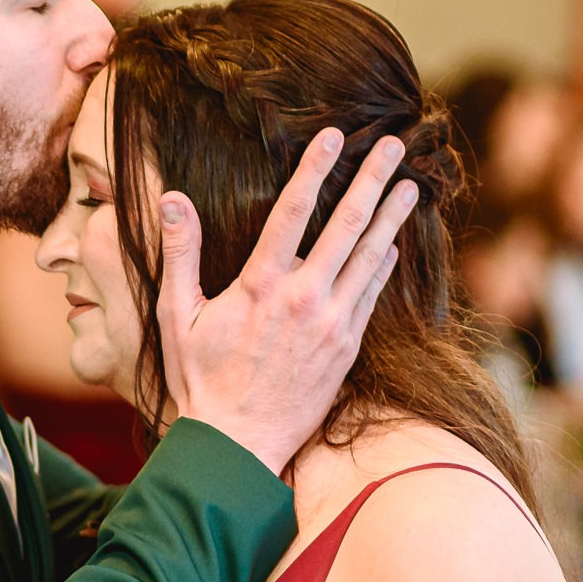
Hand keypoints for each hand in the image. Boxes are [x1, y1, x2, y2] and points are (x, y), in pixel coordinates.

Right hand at [159, 130, 416, 473]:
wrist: (237, 445)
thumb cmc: (199, 380)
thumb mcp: (175, 316)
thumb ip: (180, 254)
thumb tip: (172, 199)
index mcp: (260, 285)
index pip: (294, 211)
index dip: (316, 169)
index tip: (336, 136)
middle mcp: (303, 298)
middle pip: (346, 225)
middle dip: (372, 180)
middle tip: (395, 146)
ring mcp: (331, 324)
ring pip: (370, 258)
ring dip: (392, 217)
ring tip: (410, 185)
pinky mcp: (345, 348)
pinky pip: (371, 296)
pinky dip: (384, 266)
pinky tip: (393, 244)